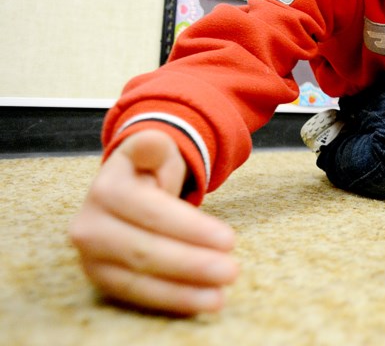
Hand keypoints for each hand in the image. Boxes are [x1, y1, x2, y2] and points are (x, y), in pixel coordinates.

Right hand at [69, 130, 238, 314]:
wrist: (123, 189)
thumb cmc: (147, 169)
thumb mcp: (154, 149)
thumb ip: (155, 146)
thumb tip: (155, 145)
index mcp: (107, 188)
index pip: (153, 212)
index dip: (191, 228)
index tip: (229, 239)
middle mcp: (90, 225)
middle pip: (146, 250)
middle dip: (192, 263)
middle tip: (231, 271)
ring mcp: (91, 256)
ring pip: (140, 278)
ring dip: (183, 290)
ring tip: (220, 295)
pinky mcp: (101, 278)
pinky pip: (136, 294)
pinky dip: (170, 300)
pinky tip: (201, 302)